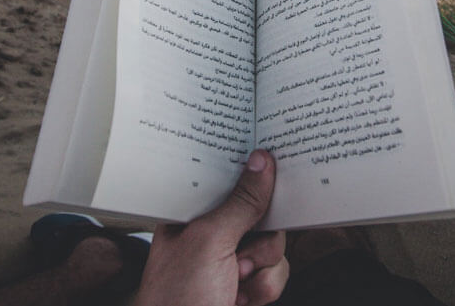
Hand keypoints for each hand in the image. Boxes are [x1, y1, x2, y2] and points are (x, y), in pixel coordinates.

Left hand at [132, 149, 287, 305]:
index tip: (274, 165)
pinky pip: (277, 272)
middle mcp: (211, 233)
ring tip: (232, 284)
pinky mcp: (246, 285)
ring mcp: (230, 261)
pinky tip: (239, 300)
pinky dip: (265, 289)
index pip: (228, 180)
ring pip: (274, 246)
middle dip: (258, 239)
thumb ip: (241, 203)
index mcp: (192, 214)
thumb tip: (262, 163)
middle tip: (238, 255)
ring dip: (261, 269)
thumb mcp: (210, 242)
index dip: (252, 175)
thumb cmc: (177, 300)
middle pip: (261, 215)